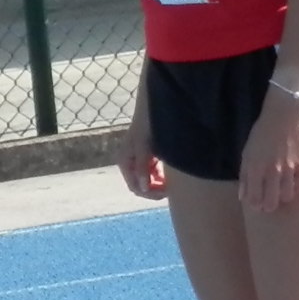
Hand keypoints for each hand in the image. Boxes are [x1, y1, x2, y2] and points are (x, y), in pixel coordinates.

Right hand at [115, 82, 164, 201]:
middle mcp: (129, 163)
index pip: (136, 187)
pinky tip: (171, 171)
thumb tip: (143, 188)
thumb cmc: (148, 124)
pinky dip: (162, 175)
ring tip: (173, 179)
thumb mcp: (145, 146)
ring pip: (148, 180)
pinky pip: (153, 173)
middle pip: (142, 186)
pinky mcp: (147, 156)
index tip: (167, 191)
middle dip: (155, 189)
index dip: (150, 193)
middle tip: (172, 188)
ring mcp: (138, 160)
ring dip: (159, 183)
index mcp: (125, 162)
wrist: (154, 106)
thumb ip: (142, 167)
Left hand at [238, 88, 298, 213]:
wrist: (283, 115)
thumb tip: (243, 197)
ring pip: (287, 197)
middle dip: (268, 206)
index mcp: (256, 168)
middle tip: (268, 203)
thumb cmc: (262, 133)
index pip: (254, 198)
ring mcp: (289, 169)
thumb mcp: (247, 152)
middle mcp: (272, 171)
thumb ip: (244, 176)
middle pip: (271, 203)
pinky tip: (291, 184)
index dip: (255, 205)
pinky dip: (295, 190)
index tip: (256, 204)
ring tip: (280, 193)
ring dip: (282, 198)